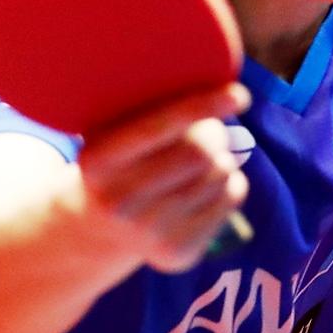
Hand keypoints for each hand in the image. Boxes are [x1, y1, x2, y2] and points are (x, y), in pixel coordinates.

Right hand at [76, 82, 250, 271]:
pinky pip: (234, 197)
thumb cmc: (116, 160)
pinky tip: (205, 185)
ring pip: (222, 174)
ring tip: (201, 160)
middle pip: (200, 153)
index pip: (158, 128)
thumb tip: (212, 79)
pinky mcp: (178, 253)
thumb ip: (149, 105)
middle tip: (210, 130)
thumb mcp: (112, 130)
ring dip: (223, 157)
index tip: (240, 93)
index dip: (202, 106)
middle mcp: (118, 202)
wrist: (93, 229)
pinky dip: (231, 181)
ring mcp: (148, 233)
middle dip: (216, 134)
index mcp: (97, 161)